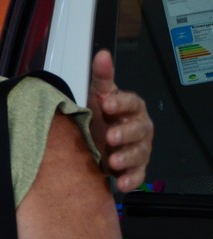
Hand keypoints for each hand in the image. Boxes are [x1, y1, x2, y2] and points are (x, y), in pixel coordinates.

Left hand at [87, 49, 153, 192]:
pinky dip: (130, 180)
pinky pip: (138, 176)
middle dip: (126, 133)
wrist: (97, 141)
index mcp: (132, 109)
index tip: (106, 104)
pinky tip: (120, 184)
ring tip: (112, 161)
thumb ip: (102, 77)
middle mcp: (140, 129)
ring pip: (139, 154)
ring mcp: (139, 149)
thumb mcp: (98, 96)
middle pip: (139, 130)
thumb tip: (102, 54)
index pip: (132, 103)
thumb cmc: (102, 116)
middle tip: (110, 137)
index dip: (121, 103)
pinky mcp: (135, 169)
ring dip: (127, 158)